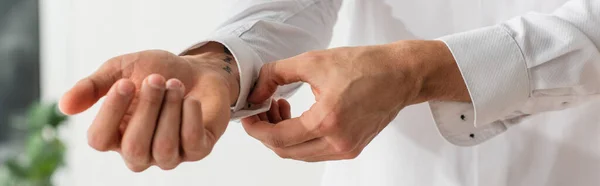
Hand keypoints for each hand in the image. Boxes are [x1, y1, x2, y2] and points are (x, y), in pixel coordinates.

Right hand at [60, 42, 239, 170]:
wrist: (198, 69)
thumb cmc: (156, 71)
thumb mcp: (121, 70)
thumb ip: (93, 86)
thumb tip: (64, 106)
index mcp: (114, 134)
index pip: (99, 140)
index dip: (110, 112)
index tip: (126, 82)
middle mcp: (139, 152)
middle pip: (134, 147)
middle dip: (147, 108)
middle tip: (156, 79)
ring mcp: (169, 155)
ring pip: (164, 149)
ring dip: (170, 110)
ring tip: (175, 85)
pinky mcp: (198, 150)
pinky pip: (193, 144)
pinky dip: (191, 116)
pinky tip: (190, 98)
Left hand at [242, 40, 468, 161]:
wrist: (400, 74)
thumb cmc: (365, 66)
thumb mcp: (313, 61)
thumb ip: (276, 74)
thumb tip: (256, 91)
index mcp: (327, 121)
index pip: (278, 138)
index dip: (256, 129)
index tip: (248, 117)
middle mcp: (338, 142)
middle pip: (286, 151)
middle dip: (267, 132)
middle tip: (262, 109)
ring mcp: (347, 148)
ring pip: (300, 154)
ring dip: (284, 136)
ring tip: (281, 107)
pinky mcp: (352, 148)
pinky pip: (316, 152)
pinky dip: (301, 139)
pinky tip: (299, 117)